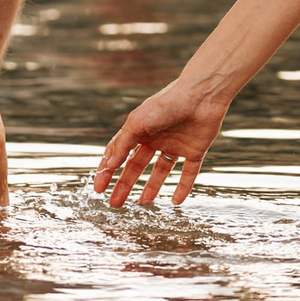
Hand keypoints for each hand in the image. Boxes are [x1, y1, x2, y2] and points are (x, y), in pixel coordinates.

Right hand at [91, 77, 229, 206]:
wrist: (200, 96)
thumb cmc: (166, 104)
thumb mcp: (137, 123)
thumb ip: (123, 145)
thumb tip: (109, 166)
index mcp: (140, 129)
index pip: (119, 152)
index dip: (108, 170)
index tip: (98, 187)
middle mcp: (156, 138)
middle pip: (137, 166)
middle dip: (125, 184)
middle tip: (115, 203)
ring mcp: (176, 145)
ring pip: (161, 171)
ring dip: (151, 187)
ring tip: (142, 203)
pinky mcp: (195, 151)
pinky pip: (188, 173)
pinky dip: (183, 187)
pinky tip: (176, 201)